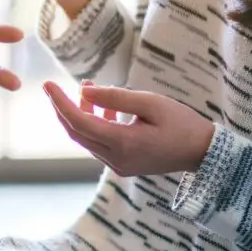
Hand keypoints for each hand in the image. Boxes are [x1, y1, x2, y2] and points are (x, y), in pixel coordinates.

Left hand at [43, 81, 213, 176]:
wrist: (204, 152)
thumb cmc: (182, 123)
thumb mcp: (151, 103)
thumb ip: (116, 98)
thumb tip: (84, 90)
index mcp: (122, 143)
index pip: (79, 121)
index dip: (60, 102)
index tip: (47, 84)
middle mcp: (115, 158)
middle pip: (76, 132)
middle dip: (63, 109)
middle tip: (56, 87)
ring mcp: (118, 165)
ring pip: (86, 138)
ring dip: (81, 114)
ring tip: (89, 89)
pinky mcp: (122, 165)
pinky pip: (98, 144)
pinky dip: (94, 125)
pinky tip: (104, 108)